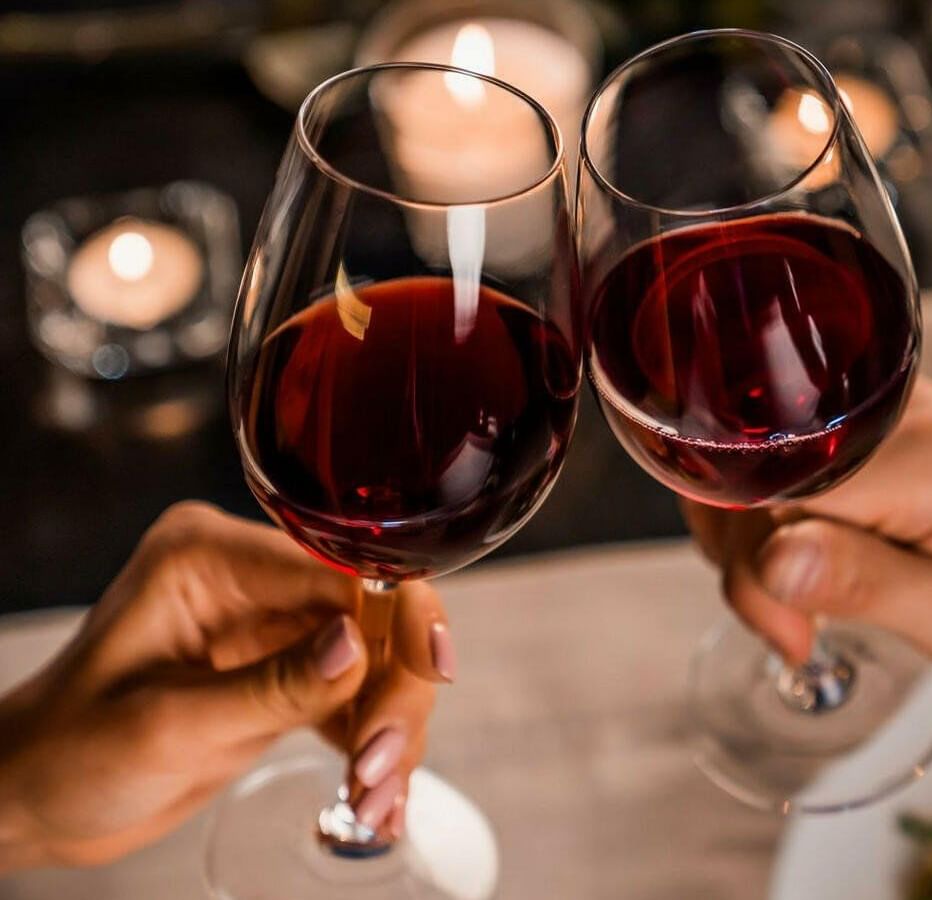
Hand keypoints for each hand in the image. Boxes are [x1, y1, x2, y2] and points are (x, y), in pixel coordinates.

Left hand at [0, 502, 453, 870]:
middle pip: (376, 615)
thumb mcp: (170, 724)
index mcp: (210, 556)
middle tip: (382, 767)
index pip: (341, 565)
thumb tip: (360, 647)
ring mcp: (274, 625)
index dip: (399, 614)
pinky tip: (376, 801)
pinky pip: (360, 697)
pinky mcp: (288, 672)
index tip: (431, 675)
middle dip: (394, 692)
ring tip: (375, 803)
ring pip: (381, 662)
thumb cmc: (69, 753)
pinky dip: (374, 748)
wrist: (36, 800)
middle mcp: (251, 579)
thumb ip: (274, 684)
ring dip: (390, 731)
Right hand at [685, 381, 931, 670]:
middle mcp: (881, 408)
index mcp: (913, 456)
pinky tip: (808, 561)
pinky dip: (772, 515)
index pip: (769, 489)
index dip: (754, 569)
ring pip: (749, 463)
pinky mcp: (859, 408)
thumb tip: (770, 562)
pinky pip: (778, 457)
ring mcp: (867, 399)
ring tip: (805, 605)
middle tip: (800, 633)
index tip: (795, 635)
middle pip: (745, 471)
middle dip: (745, 563)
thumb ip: (869, 585)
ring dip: (750, 542)